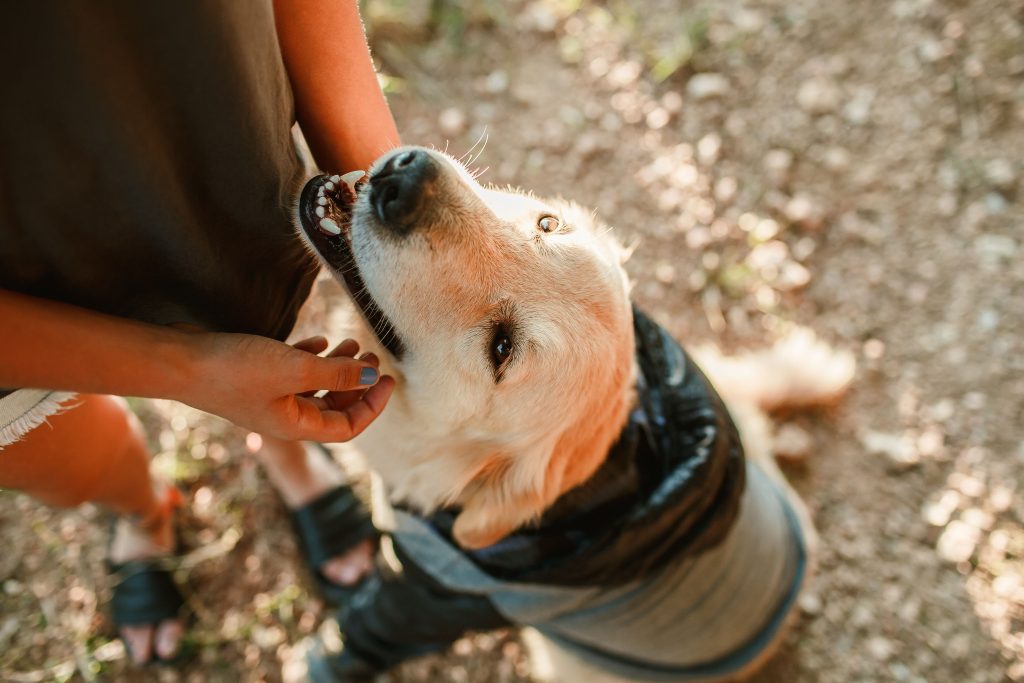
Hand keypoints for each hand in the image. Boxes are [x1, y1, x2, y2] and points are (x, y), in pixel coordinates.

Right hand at [182, 332, 393, 441]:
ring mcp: (267, 398)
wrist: (178, 360)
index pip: (348, 427)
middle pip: (334, 407)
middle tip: (372, 355)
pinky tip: (318, 340)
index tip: (388, 378)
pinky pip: (292, 374)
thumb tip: (372, 374)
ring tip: (351, 344)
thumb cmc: (235, 369)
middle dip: (357, 383)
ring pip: (314, 388)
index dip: (372, 405)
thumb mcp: (295, 369)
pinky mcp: (253, 379)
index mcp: (296, 426)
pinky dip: (309, 359)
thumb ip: (336, 373)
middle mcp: (284, 417)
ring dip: (336, 368)